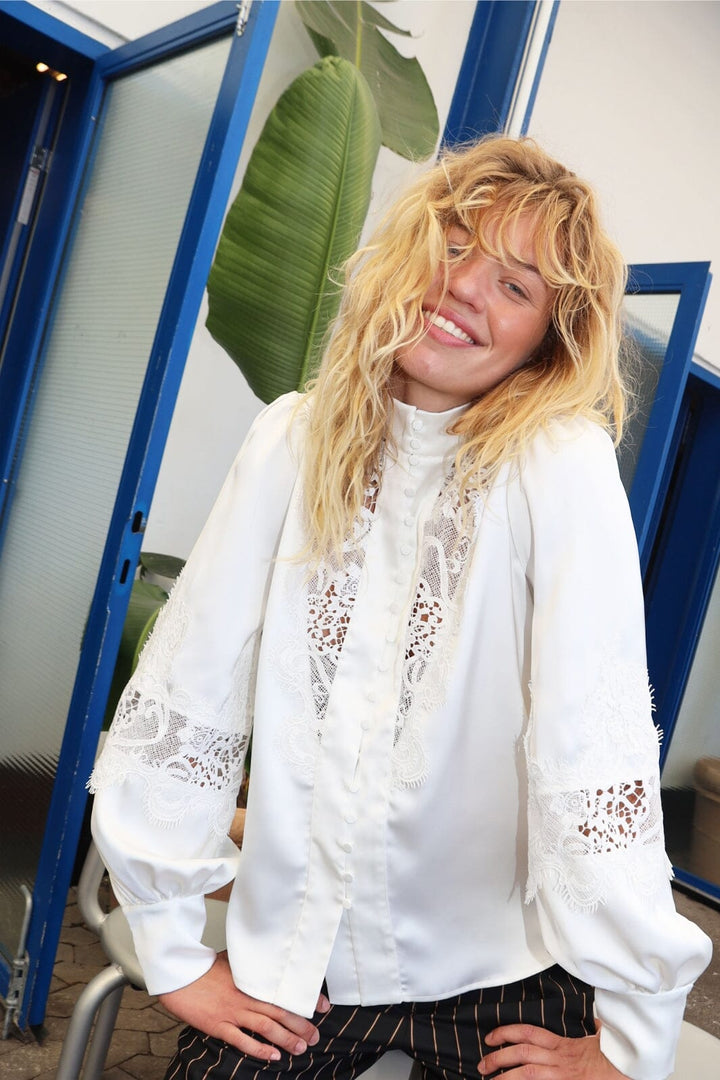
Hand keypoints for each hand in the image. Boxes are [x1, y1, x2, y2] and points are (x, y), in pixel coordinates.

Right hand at [158, 951, 329, 1060]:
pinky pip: (241, 1040)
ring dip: (285, 1039)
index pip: (284, 991)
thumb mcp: (233, 960)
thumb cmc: (205, 967)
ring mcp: (233, 1011)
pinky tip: (272, 1056)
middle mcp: (246, 996)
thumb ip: (252, 966)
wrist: (181, 975)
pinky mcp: (219, 1025)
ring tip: (300, 1048)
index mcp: (252, 980)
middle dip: (300, 1025)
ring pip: (266, 1027)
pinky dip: (258, 1049)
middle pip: (279, 1012)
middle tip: (315, 1036)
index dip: (305, 999)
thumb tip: (269, 963)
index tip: (323, 1006)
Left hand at [477, 1021, 628, 1078]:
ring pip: (527, 1073)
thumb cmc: (616, 1057)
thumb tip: (596, 1017)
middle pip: (521, 1053)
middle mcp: (559, 1059)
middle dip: (498, 1057)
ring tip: (489, 1079)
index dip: (506, 1032)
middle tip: (482, 1065)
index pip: (528, 1033)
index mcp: (563, 1045)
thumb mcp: (602, 1038)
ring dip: (505, 1077)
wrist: (627, 1069)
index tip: (490, 1037)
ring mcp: (561, 1075)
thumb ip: (595, 1028)